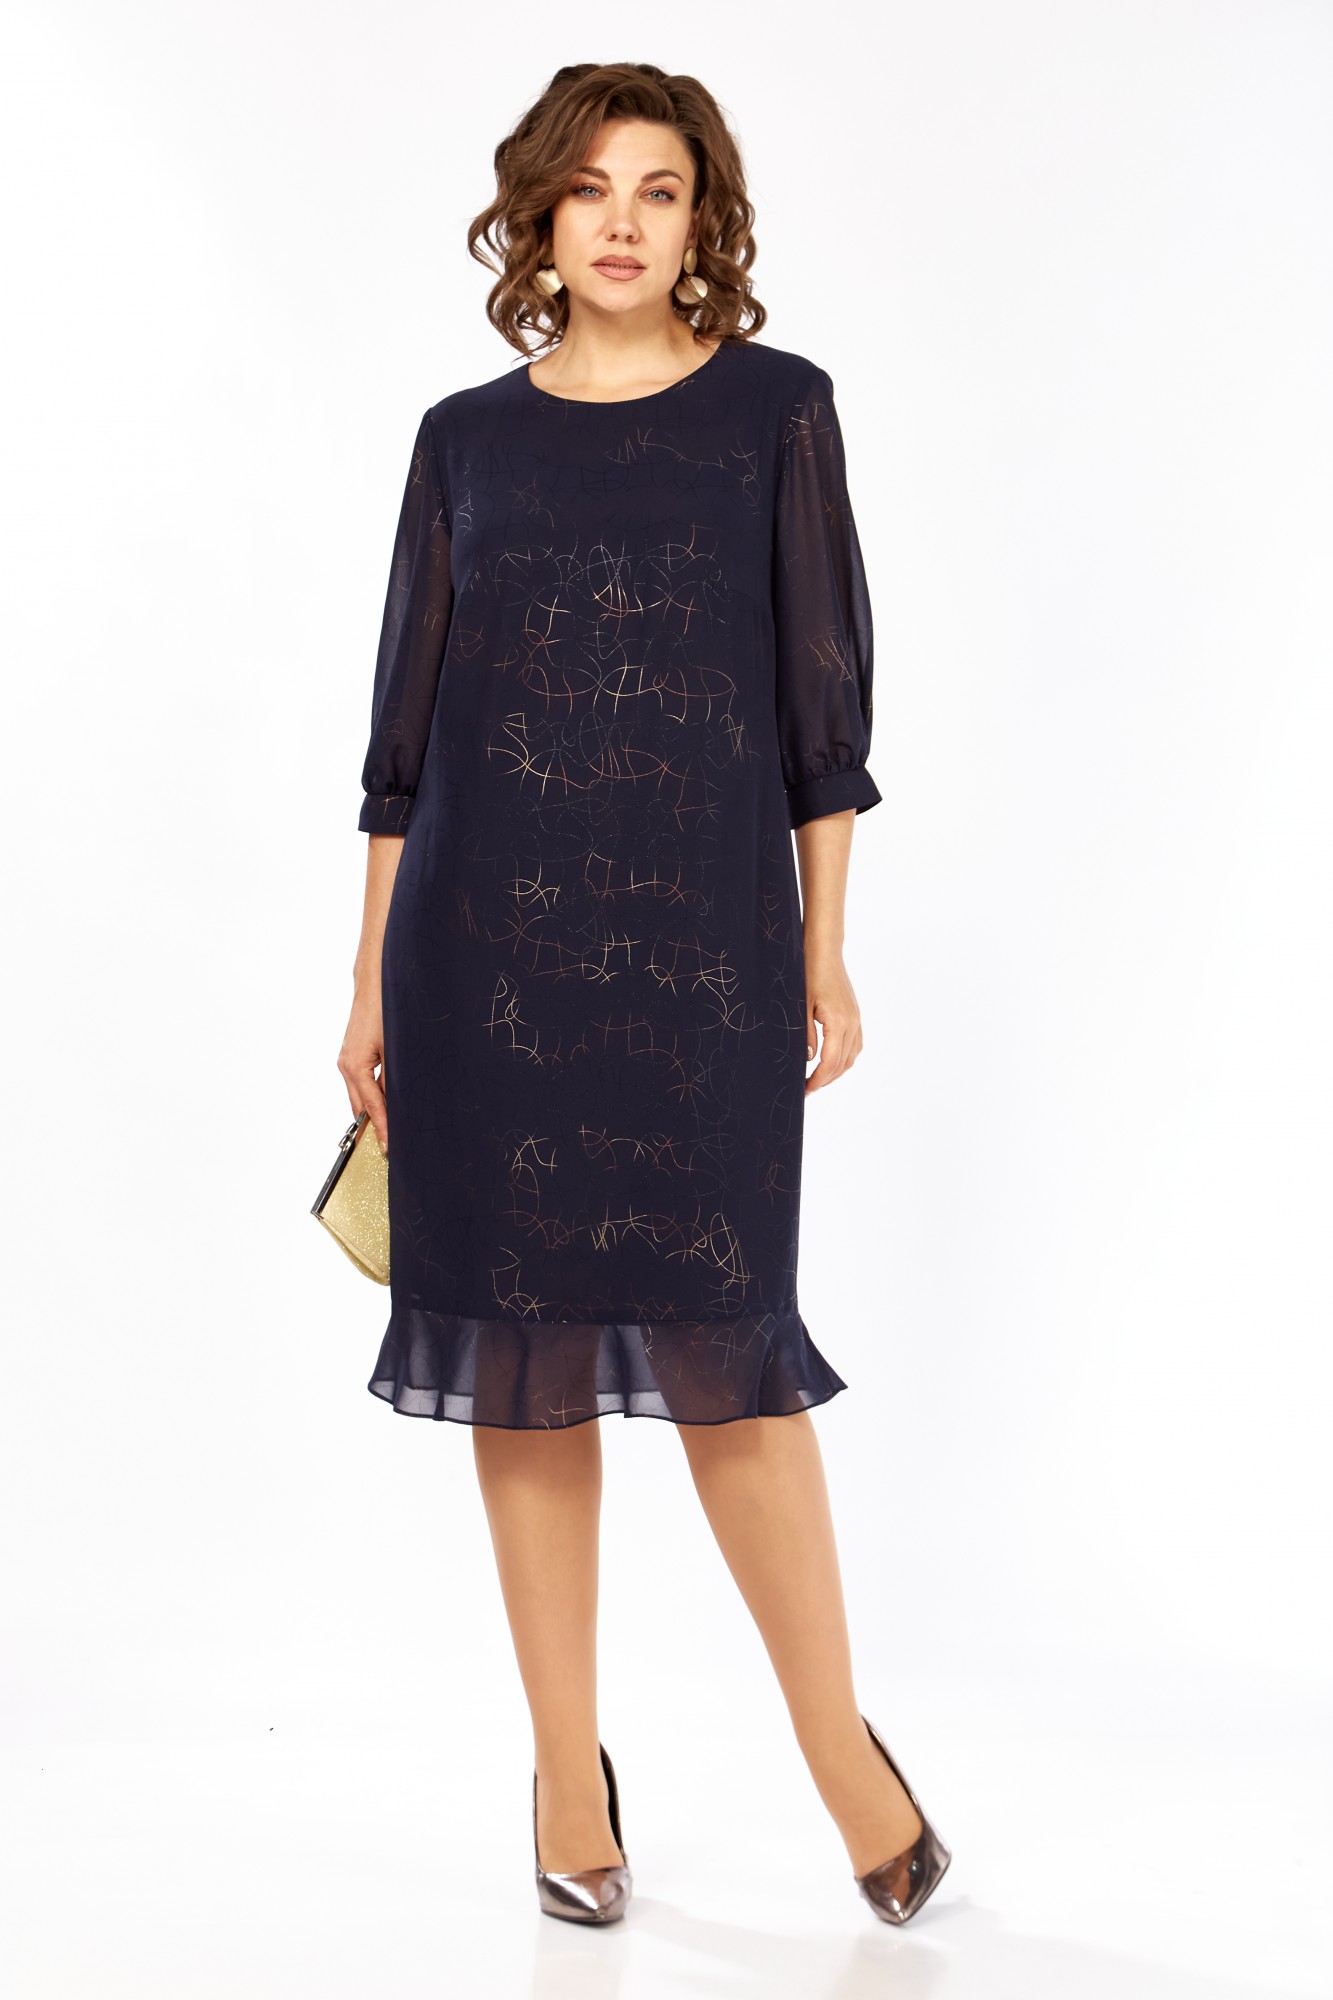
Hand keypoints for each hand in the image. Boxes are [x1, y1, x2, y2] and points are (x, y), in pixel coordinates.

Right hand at [338, 987, 388, 1153]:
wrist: (375, 983)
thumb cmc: (387, 1010)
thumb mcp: (397, 1047)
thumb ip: (396, 1078)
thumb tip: (401, 1104)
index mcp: (355, 1066)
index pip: (371, 1106)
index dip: (382, 1128)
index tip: (389, 1148)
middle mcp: (346, 1065)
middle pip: (359, 1107)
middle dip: (373, 1127)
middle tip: (389, 1149)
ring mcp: (347, 1060)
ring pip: (360, 1096)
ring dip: (373, 1113)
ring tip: (389, 1133)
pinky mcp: (353, 1055)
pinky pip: (362, 1083)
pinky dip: (372, 1097)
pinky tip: (387, 1106)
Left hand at [804, 946, 863, 1093]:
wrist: (824, 952)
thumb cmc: (809, 975)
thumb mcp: (801, 1006)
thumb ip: (806, 1034)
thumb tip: (809, 1059)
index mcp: (838, 1021)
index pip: (831, 1062)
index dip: (818, 1079)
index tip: (805, 1089)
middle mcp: (852, 1022)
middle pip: (843, 1063)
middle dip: (826, 1080)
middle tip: (807, 1089)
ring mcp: (856, 1019)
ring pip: (852, 1056)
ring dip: (836, 1071)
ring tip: (818, 1079)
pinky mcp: (855, 1015)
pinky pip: (856, 1045)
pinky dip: (845, 1058)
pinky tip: (831, 1062)